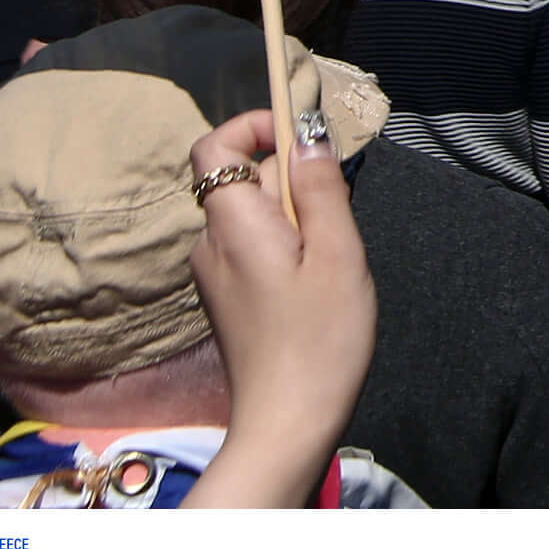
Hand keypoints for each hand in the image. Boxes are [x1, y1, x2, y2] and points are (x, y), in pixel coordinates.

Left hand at [184, 108, 374, 509]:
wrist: (287, 422)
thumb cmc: (321, 338)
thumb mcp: (338, 252)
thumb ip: (320, 188)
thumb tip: (307, 135)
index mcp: (233, 226)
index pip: (213, 147)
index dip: (253, 127)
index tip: (302, 138)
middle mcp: (211, 245)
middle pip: (242, 179)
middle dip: (293, 179)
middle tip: (338, 217)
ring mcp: (214, 275)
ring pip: (252, 214)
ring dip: (294, 216)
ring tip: (331, 258)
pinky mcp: (226, 299)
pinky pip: (252, 246)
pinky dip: (285, 245)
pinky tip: (315, 284)